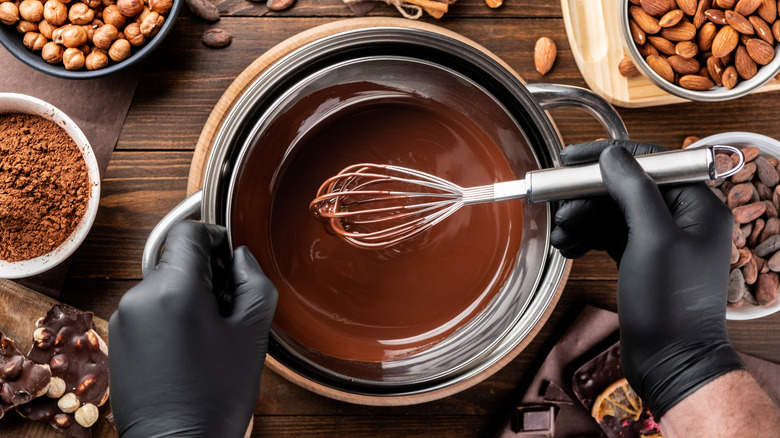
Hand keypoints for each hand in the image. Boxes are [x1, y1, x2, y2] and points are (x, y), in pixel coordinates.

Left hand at [109, 221, 276, 437]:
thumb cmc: (215, 395)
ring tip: (210, 335)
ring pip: (162, 286)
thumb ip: (253, 282)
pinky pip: (148, 309)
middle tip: (229, 308)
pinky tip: (188, 348)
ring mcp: (123, 318)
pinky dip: (169, 316)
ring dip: (187, 297)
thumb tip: (240, 258)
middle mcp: (139, 296)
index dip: (215, 238)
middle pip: (177, 261)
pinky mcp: (116, 338)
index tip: (230, 258)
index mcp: (174, 289)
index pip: (189, 233)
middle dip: (205, 276)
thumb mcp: (252, 333)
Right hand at [551, 140, 743, 418]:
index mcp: (696, 206)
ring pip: (613, 211)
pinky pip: (610, 234)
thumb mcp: (653, 239)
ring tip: (562, 235)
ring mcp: (661, 239)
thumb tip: (612, 156)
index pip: (648, 163)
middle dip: (588, 197)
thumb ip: (634, 191)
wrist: (670, 360)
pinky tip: (569, 247)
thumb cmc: (670, 304)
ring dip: (583, 218)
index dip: (606, 158)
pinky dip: (588, 236)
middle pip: (625, 188)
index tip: (569, 159)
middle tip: (561, 210)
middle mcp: (680, 218)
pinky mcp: (641, 258)